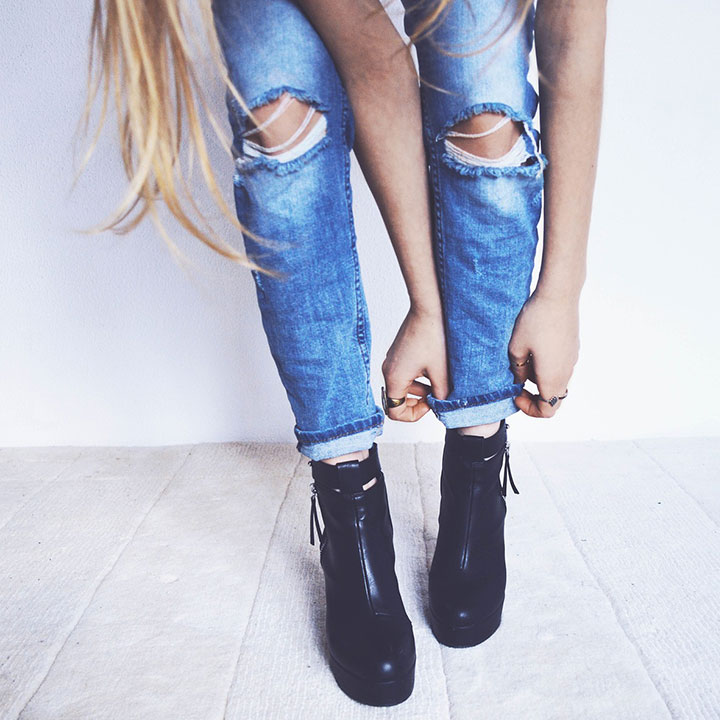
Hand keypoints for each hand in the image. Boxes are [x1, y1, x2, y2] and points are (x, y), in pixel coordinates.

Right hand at [381, 307, 448, 421]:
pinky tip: (434, 366)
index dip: (412, 415)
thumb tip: (441, 406)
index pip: (394, 412)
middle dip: (418, 401)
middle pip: (398, 400)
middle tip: (436, 394)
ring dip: (420, 389)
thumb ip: (440, 395)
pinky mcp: (397, 353)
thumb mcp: (441, 371)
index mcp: (394, 377)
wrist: (428, 308)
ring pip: (403, 386)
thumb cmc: (433, 336)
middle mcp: (388, 370)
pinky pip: (404, 373)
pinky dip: (418, 376)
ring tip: (438, 378)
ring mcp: (391, 360)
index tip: (430, 404)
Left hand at [508, 291, 579, 417]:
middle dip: (533, 395)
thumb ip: (517, 370)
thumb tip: (520, 379)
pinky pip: (560, 367)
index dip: (529, 409)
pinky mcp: (572, 348)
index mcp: (552, 378)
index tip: (516, 392)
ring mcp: (572, 360)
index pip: (547, 411)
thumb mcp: (515, 348)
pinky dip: (547, 367)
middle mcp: (566, 372)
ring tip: (523, 360)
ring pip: (556, 382)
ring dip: (539, 379)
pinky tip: (534, 348)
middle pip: (552, 398)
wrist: (559, 294)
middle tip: (517, 379)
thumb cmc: (535, 320)